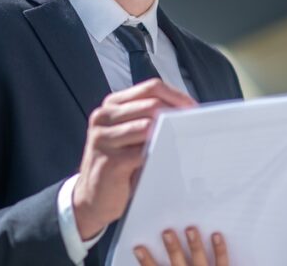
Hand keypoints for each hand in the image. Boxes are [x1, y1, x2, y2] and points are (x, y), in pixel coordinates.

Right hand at [73, 79, 195, 238]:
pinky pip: (142, 154)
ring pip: (147, 127)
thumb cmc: (120, 165)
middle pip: (151, 105)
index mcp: (112, 105)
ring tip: (182, 144)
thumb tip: (187, 113)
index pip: (151, 88)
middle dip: (176, 115)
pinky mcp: (108, 161)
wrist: (92, 198)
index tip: (194, 109)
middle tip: (194, 126)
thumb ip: (150, 120)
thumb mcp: (131, 136)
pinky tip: (166, 162)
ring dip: (168, 136)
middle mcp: (103, 117)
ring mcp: (103, 138)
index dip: (176, 96)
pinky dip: (159, 156)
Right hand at [134, 227, 228, 265]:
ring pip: (198, 258)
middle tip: (167, 232)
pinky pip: (221, 261)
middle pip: (177, 261)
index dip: (146, 261)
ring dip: (194, 244)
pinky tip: (216, 234)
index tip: (139, 248)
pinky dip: (219, 249)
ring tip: (190, 229)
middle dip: (172, 247)